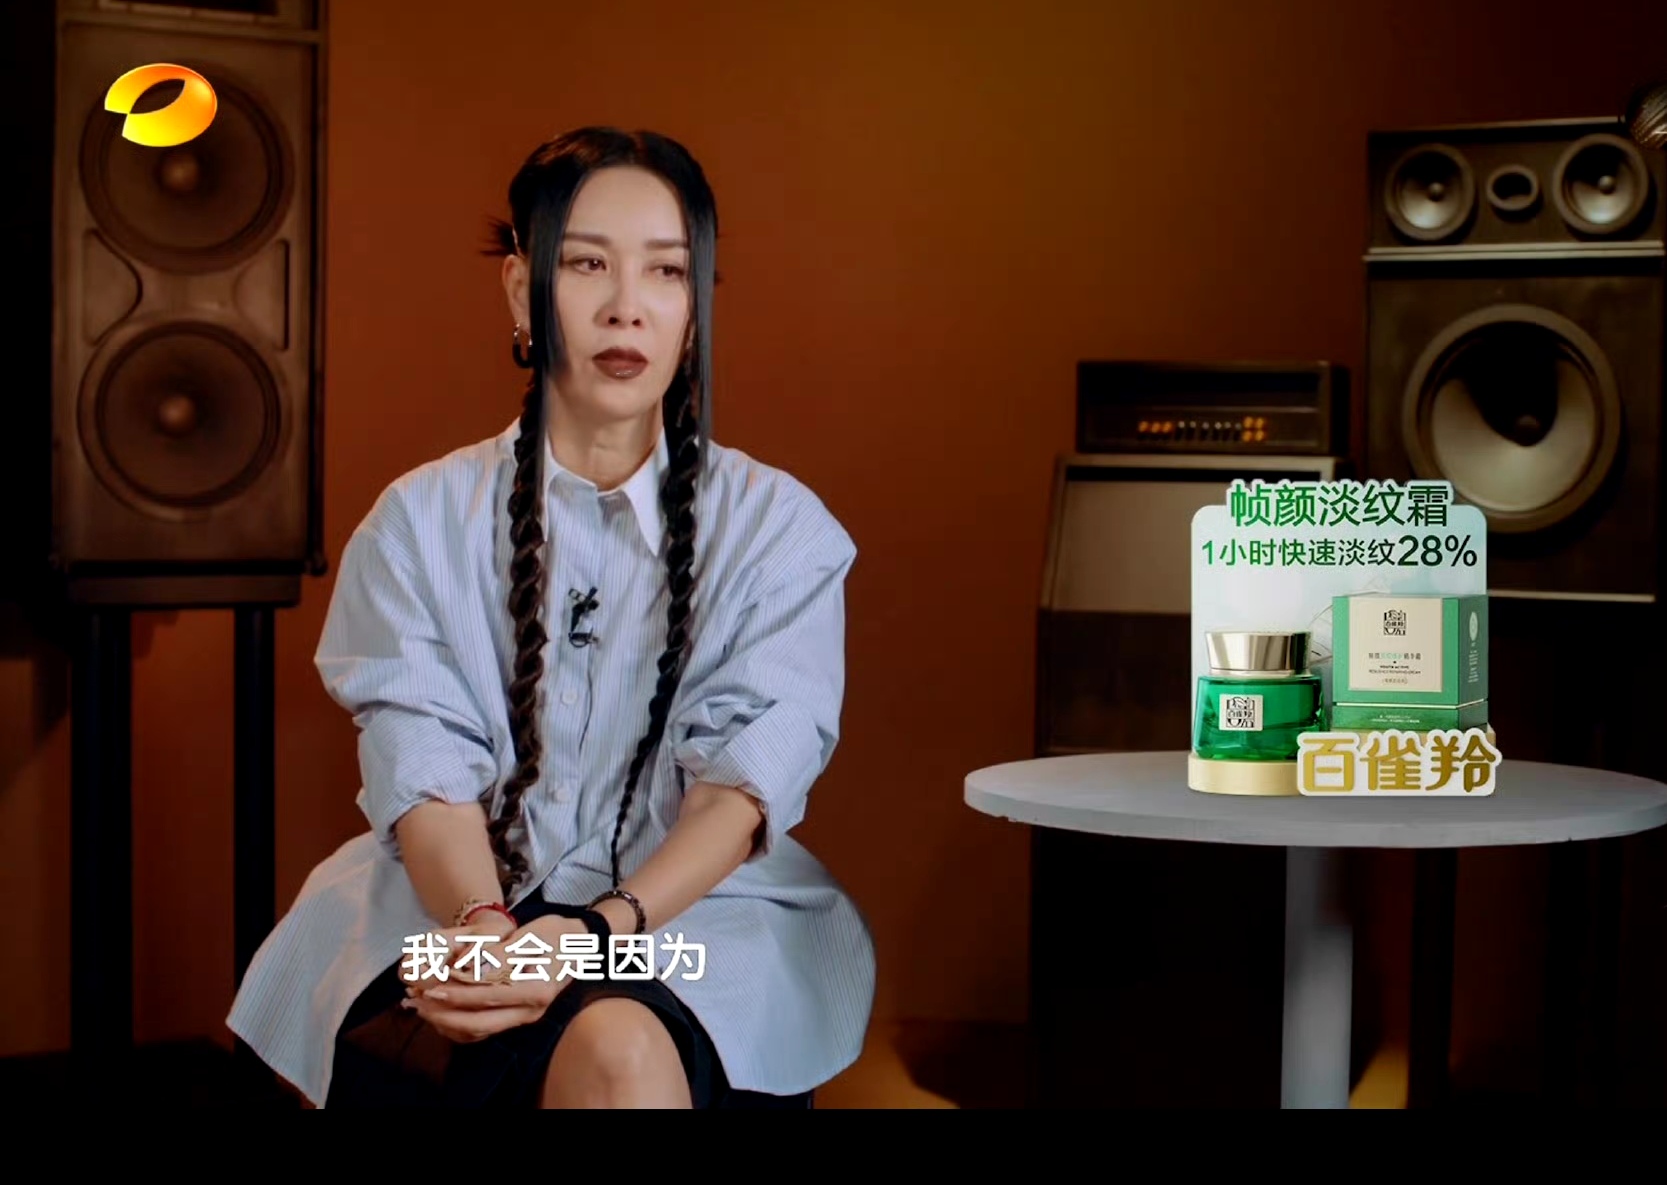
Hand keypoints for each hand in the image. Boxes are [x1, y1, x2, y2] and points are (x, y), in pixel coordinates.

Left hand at [403, 916, 589, 1042]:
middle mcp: (531, 1011)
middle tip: (419, 1003)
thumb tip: (473, 967)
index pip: (489, 996)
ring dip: (449, 1022)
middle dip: (446, 1015)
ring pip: (481, 1030)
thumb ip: (502, 954)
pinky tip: (441, 1013)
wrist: (579, 944)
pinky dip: (460, 1024)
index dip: (458, 994)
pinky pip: (485, 1029)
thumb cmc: (556, 934)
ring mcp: (525, 1017)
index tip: (432, 988)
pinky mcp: (518, 1017)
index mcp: (536, 990)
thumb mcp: (532, 936)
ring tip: (423, 1008)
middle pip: (481, 1022)